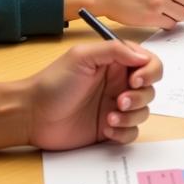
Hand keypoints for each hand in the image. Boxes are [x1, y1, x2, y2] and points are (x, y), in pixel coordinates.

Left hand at [0, 41, 162, 151]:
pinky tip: (106, 129)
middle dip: (140, 96)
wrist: (33, 115)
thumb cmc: (54, 82)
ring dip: (131, 115)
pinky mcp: (110, 129)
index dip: (149, 71)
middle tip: (120, 100)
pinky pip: (131, 132)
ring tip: (109, 118)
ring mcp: (115, 106)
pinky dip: (124, 132)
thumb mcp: (82, 57)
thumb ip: (114, 51)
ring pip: (143, 111)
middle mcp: (118, 83)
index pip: (147, 62)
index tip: (136, 80)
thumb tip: (143, 58)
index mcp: (115, 63)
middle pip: (150, 88)